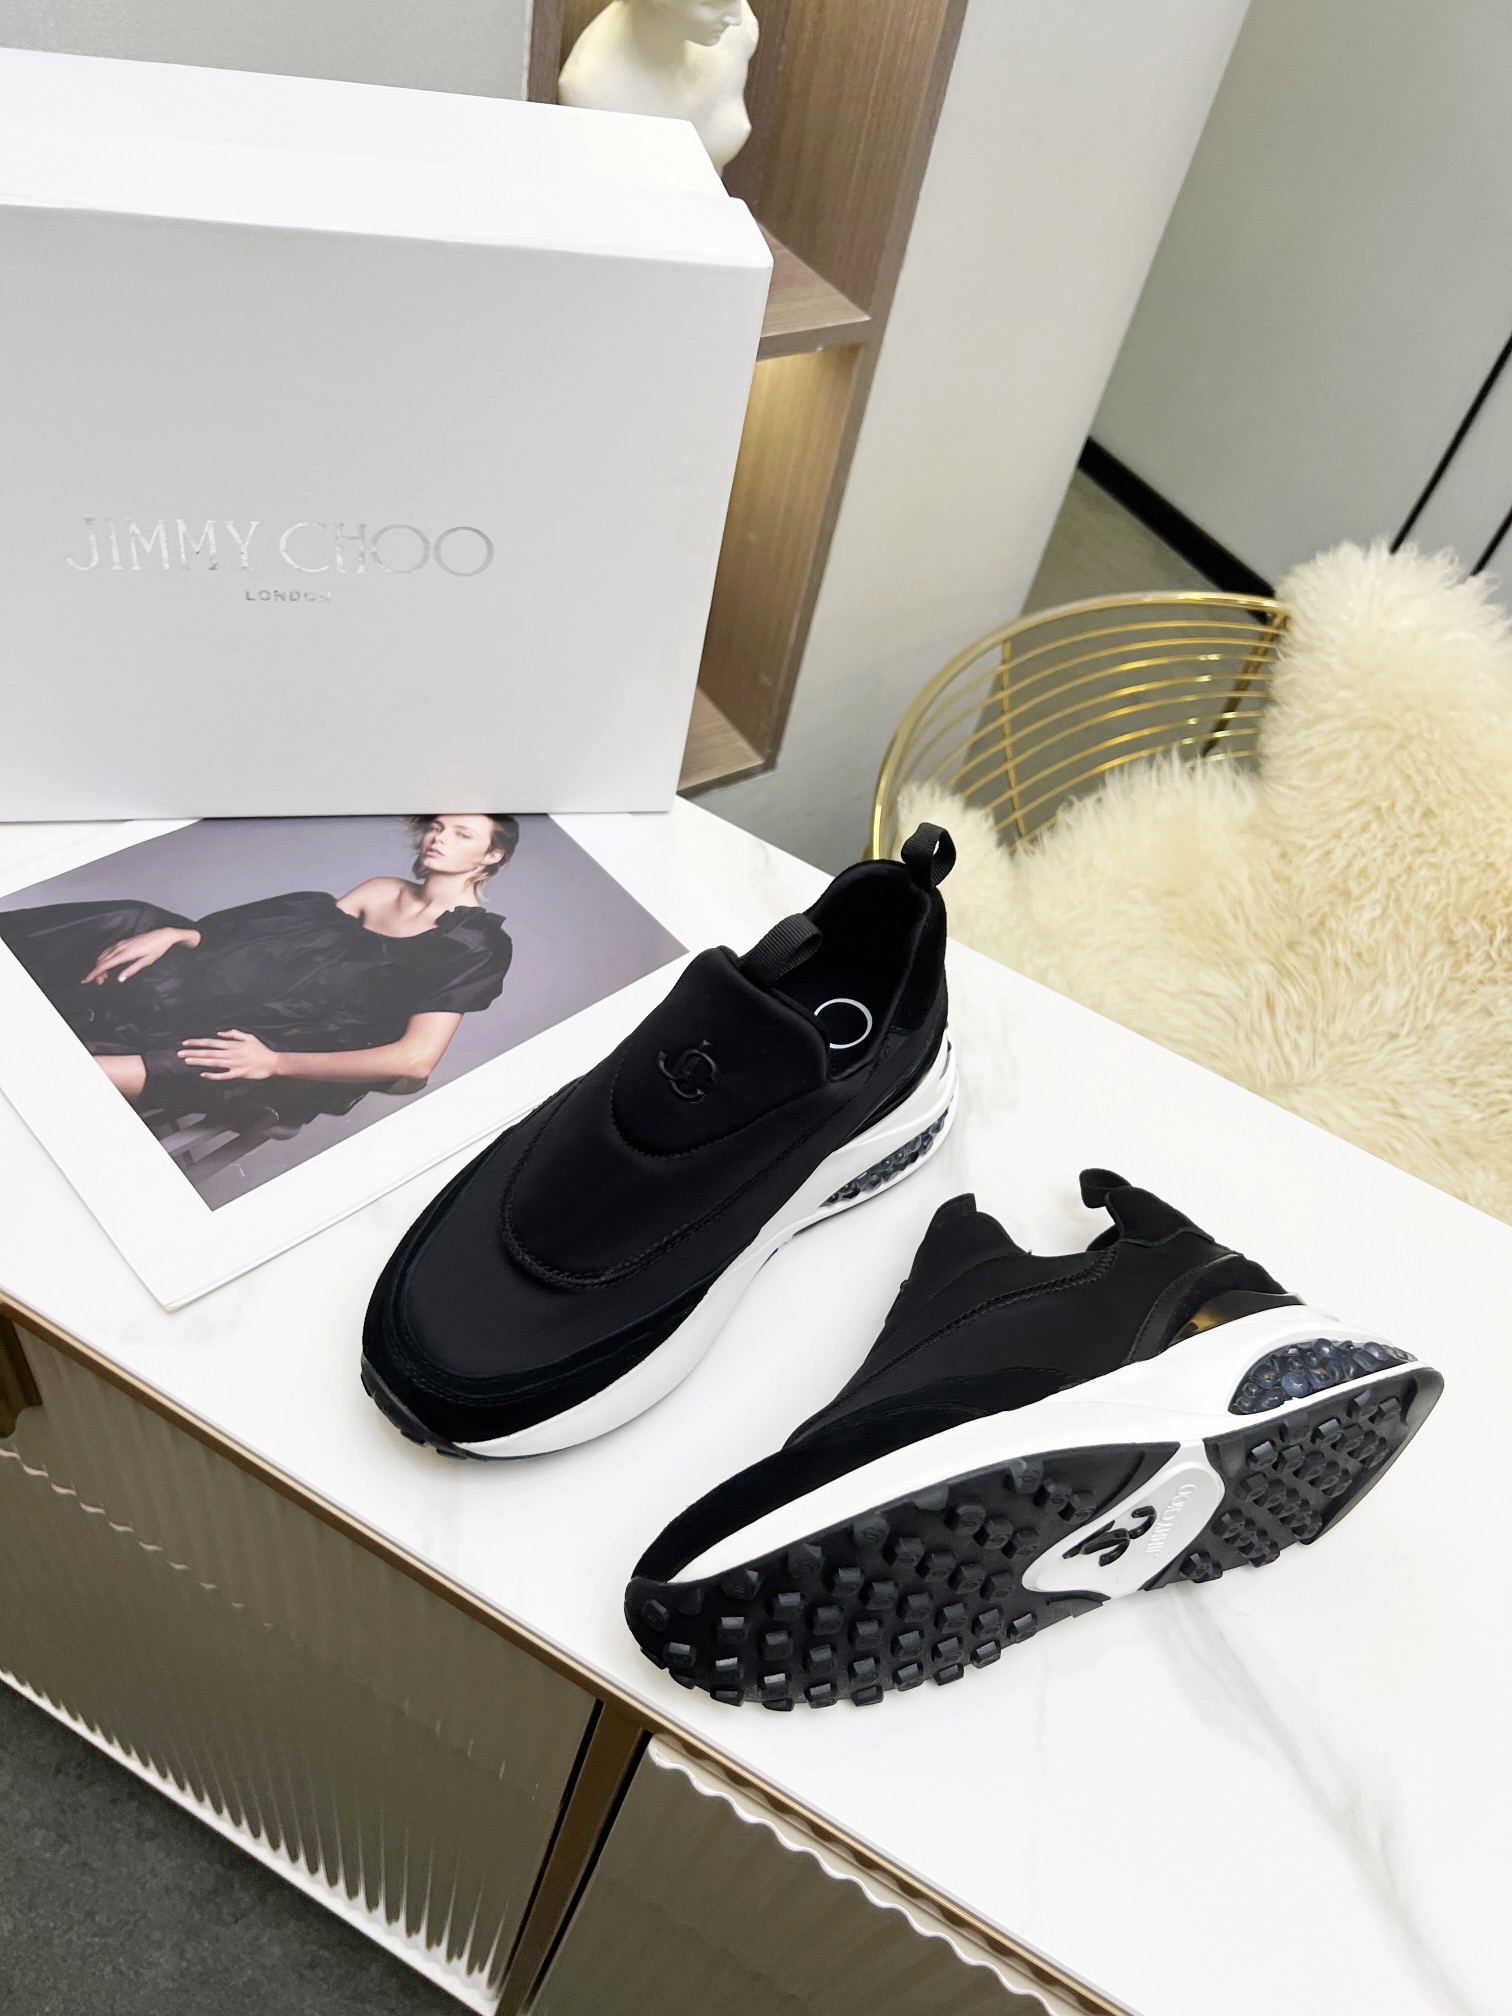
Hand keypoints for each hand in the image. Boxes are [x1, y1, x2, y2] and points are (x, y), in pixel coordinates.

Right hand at [82, 927, 198, 984]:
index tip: (86, 980)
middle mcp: (120, 947)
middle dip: (96, 972)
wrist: (163, 936)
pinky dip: (104, 958)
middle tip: (99, 982)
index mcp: (125, 954)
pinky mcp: (123, 942)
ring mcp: (121, 944)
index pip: (104, 965)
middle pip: (101, 961)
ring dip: (100, 966)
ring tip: (104, 976)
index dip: (93, 973)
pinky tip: (108, 964)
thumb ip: (131, 970)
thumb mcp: (146, 962)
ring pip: (103, 955)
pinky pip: (108, 950)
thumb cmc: (156, 949)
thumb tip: (120, 979)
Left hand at [177, 1030, 281, 1080]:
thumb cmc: (260, 1050)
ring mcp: (234, 1065)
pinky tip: (203, 1074)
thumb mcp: (249, 1037)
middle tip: (180, 1053)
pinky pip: (223, 1075)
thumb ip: (234, 1034)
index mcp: (233, 1045)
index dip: (198, 1042)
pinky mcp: (238, 1074)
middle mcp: (231, 1054)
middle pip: (209, 1052)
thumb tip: (220, 1033)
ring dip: (200, 1062)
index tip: (186, 1043)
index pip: (211, 1042)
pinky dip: (213, 1075)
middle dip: (194, 1052)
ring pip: (213, 1063)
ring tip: (187, 1061)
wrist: (272, 1063)